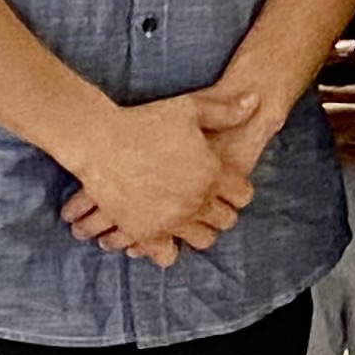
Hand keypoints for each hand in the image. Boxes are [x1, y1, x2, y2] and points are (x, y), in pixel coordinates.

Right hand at [56, 91, 257, 266]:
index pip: (243, 195)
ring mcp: (172, 221)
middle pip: (226, 220)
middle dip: (220, 210)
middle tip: (206, 200)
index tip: (226, 186)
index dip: (236, 190)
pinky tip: (161, 233)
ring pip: (203, 240)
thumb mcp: (189, 108)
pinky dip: (167, 249)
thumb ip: (225, 110)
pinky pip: (167, 256)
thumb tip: (255, 98)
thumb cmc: (145, 121)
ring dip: (198, 229)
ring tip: (187, 217)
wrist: (99, 141)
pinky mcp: (146, 234)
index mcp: (212, 174)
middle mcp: (197, 201)